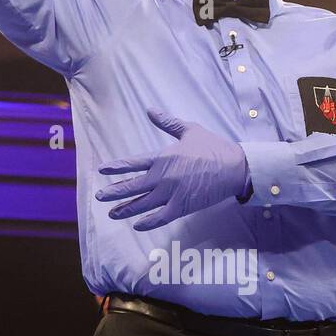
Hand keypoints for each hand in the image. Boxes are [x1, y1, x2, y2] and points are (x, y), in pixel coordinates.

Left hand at [96, 110, 249, 230]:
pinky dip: (147, 222)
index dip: (116, 167)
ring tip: (112, 213)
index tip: (102, 170)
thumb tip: (150, 110)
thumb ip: (167, 122)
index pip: (133, 163)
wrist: (235, 167)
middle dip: (114, 192)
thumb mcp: (189, 130)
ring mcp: (172, 193)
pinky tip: (137, 225)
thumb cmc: (213, 147)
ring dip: (125, 209)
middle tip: (99, 197)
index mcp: (163, 158)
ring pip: (142, 204)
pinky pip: (160, 218)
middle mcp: (163, 177)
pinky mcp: (183, 207)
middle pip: (132, 186)